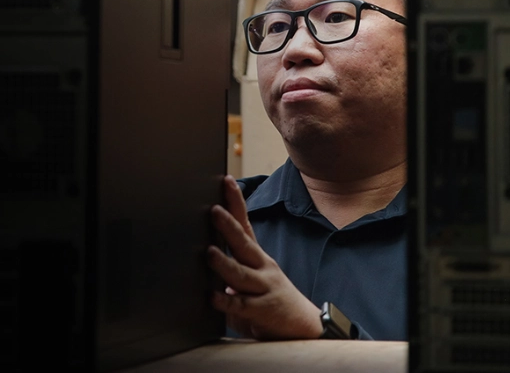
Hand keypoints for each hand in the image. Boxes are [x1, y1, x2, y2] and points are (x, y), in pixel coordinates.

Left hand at [207, 175, 324, 339]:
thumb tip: (205, 250)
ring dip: (224, 263)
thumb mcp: (250, 278)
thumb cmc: (269, 300)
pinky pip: (242, 306)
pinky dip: (226, 302)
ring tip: (209, 253)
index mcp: (257, 257)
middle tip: (214, 212)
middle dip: (229, 227)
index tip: (227, 181)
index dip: (236, 203)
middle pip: (244, 244)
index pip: (245, 224)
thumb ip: (230, 265)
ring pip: (241, 274)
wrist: (304, 327)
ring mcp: (263, 288)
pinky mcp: (262, 310)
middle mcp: (262, 268)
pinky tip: (213, 297)